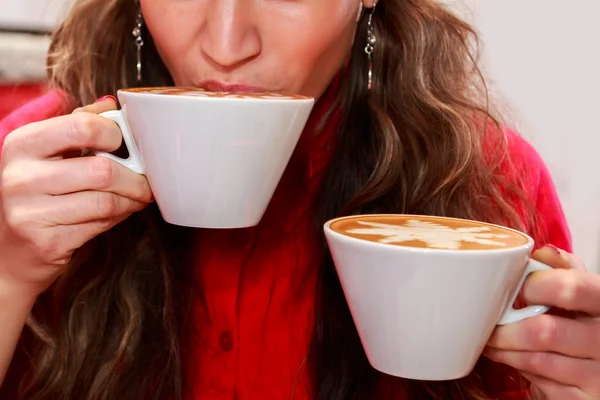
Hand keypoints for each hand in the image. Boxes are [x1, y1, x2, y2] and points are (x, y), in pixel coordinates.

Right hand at [0, 96, 152, 295]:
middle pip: (101, 170)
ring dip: (132, 199)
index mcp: (22, 144)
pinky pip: (101, 224)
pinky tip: (121, 212)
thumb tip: (111, 104)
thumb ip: (76, 126)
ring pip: (106, 201)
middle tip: (146, 180)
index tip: (126, 144)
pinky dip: (120, 217)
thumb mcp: (47, 154)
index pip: (81, 126)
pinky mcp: (47, 242)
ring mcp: (30, 212)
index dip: (115, 135)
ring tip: (139, 196)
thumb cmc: (38, 194)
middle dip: (135, 177)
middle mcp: (20, 177)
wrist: (11, 251)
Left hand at [484, 246, 599, 399]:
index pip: (573, 289)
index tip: (519, 287)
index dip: (536, 286)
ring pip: (536, 360)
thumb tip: (542, 252)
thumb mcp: (586, 293)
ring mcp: (599, 374)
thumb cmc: (587, 323)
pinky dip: (520, 369)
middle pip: (545, 331)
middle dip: (507, 328)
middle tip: (492, 323)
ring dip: (505, 350)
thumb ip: (566, 270)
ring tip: (493, 341)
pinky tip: (515, 359)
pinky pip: (542, 384)